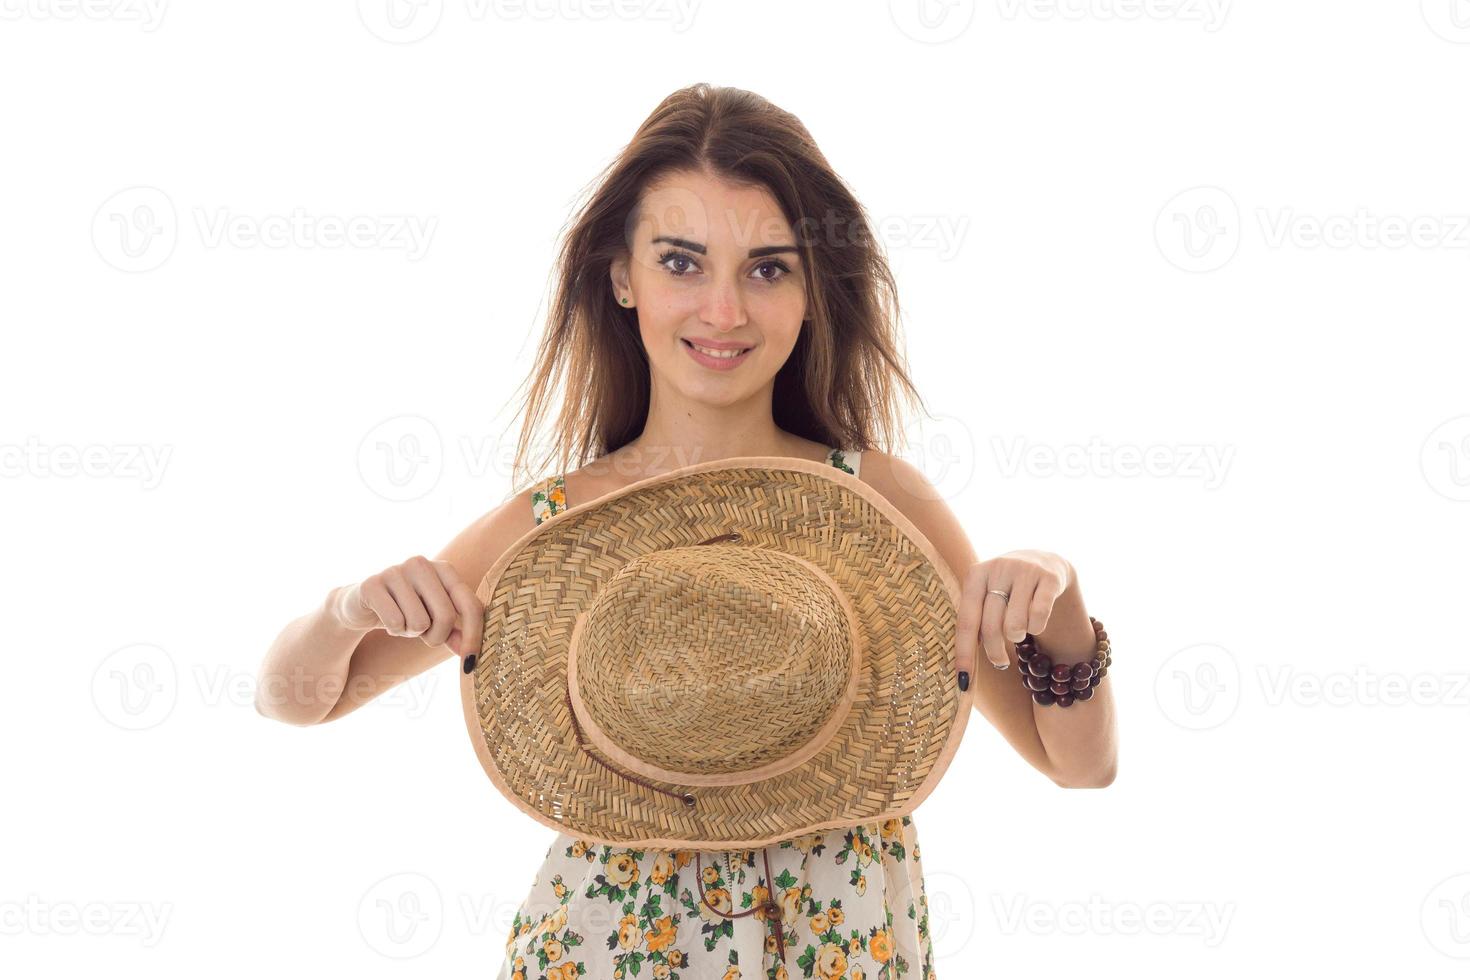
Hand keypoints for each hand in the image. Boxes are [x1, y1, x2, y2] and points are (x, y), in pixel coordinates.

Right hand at [333, 556, 483, 657]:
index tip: (470, 663)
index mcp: (444, 569)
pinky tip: (386, 620)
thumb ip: (455, 633)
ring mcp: (395, 571)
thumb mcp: (434, 620)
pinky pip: (395, 622)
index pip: (470, 604)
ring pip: (419, 622)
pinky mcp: (372, 584)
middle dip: (436, 637)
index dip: (474, 636)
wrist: (360, 604)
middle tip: (423, 634)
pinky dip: (394, 630)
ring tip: (402, 621)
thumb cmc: (406, 611)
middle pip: (446, 616)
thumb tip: (470, 658)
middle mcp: (421, 564)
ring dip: (411, 632)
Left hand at [956, 550, 1072, 672]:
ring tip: (1018, 633)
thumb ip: (975, 622)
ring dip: (1017, 637)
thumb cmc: (1008, 589)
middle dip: (995, 652)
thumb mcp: (986, 596)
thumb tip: (963, 667)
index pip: (966, 620)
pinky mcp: (1049, 578)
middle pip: (991, 626)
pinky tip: (1035, 625)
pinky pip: (1040, 616)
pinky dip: (1036, 628)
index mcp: (976, 575)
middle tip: (999, 662)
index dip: (964, 653)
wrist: (1044, 561)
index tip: (963, 681)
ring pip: (1016, 624)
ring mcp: (1025, 571)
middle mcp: (999, 568)